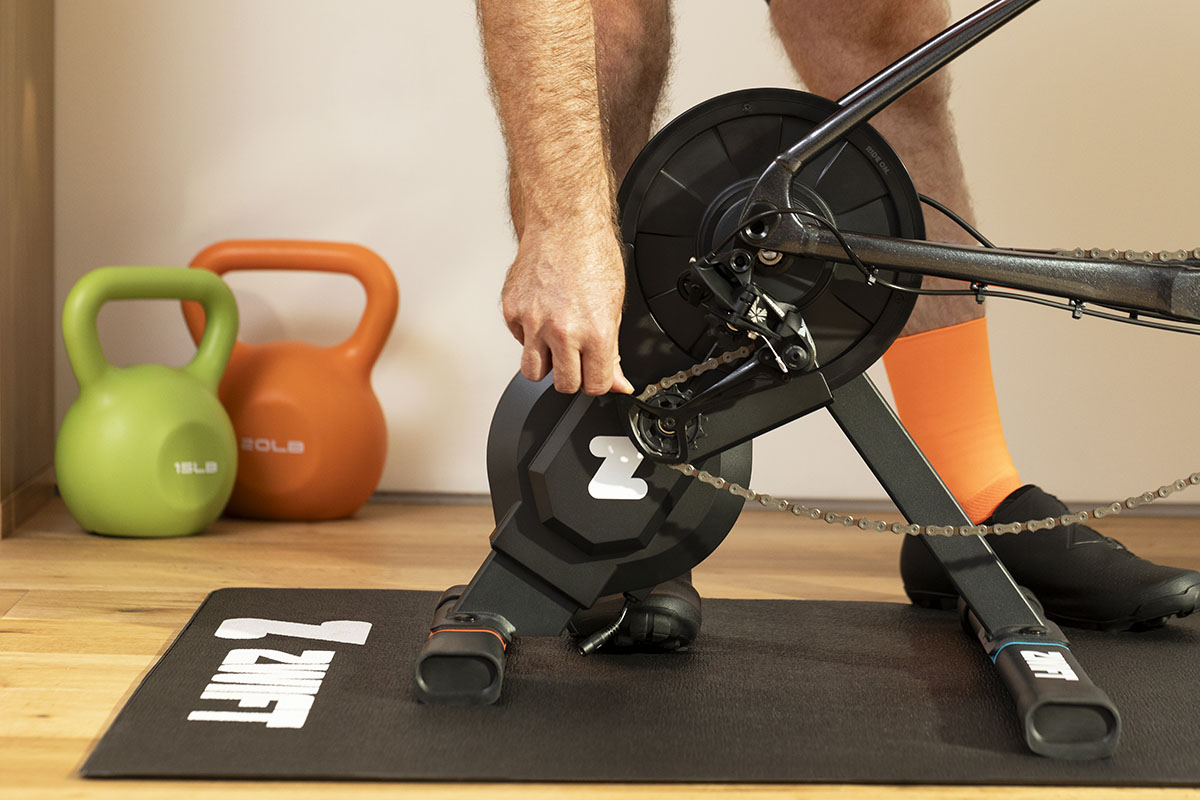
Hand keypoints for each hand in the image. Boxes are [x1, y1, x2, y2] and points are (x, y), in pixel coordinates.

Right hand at [501, 218, 634, 395]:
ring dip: (545, 364)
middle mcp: (562, 330)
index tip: (595, 372)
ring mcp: (533, 321)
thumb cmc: (592, 255)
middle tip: (576, 359)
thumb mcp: (615, 306)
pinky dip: (529, 335)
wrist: (563, 223)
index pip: (595, 385)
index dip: (597, 381)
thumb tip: (618, 383)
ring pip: (532, 371)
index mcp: (595, 332)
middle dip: (572, 376)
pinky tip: (542, 314)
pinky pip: (519, 340)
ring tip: (555, 343)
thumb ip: (613, 349)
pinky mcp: (512, 311)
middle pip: (563, 385)